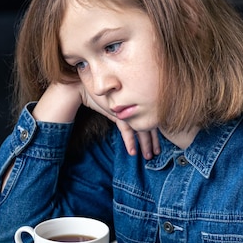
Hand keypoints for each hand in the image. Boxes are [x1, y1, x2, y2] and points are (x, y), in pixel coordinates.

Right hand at [35, 83, 160, 158]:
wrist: (84, 87)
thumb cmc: (99, 92)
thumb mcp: (115, 101)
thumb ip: (124, 109)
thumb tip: (133, 119)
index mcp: (136, 103)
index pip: (149, 119)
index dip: (154, 134)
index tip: (157, 145)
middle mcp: (134, 106)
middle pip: (148, 126)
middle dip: (152, 142)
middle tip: (156, 153)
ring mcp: (127, 110)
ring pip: (140, 130)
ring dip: (144, 144)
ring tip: (148, 155)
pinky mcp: (118, 114)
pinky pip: (127, 130)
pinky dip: (130, 141)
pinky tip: (132, 152)